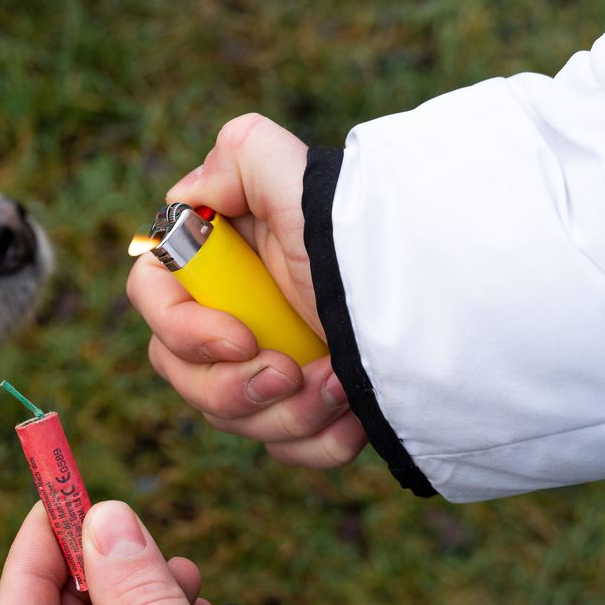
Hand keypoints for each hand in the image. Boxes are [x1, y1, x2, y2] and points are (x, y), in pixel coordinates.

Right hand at [127, 113, 367, 467]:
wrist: (452, 307)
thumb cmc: (367, 242)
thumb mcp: (303, 183)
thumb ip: (241, 155)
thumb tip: (191, 192)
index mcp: (217, 262)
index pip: (153, 297)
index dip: (182, 329)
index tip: (241, 338)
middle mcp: (231, 314)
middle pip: (181, 372)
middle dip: (234, 386)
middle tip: (292, 372)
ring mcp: (265, 367)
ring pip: (231, 417)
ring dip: (288, 413)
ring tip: (343, 384)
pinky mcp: (304, 410)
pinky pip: (283, 448)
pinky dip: (320, 441)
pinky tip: (357, 415)